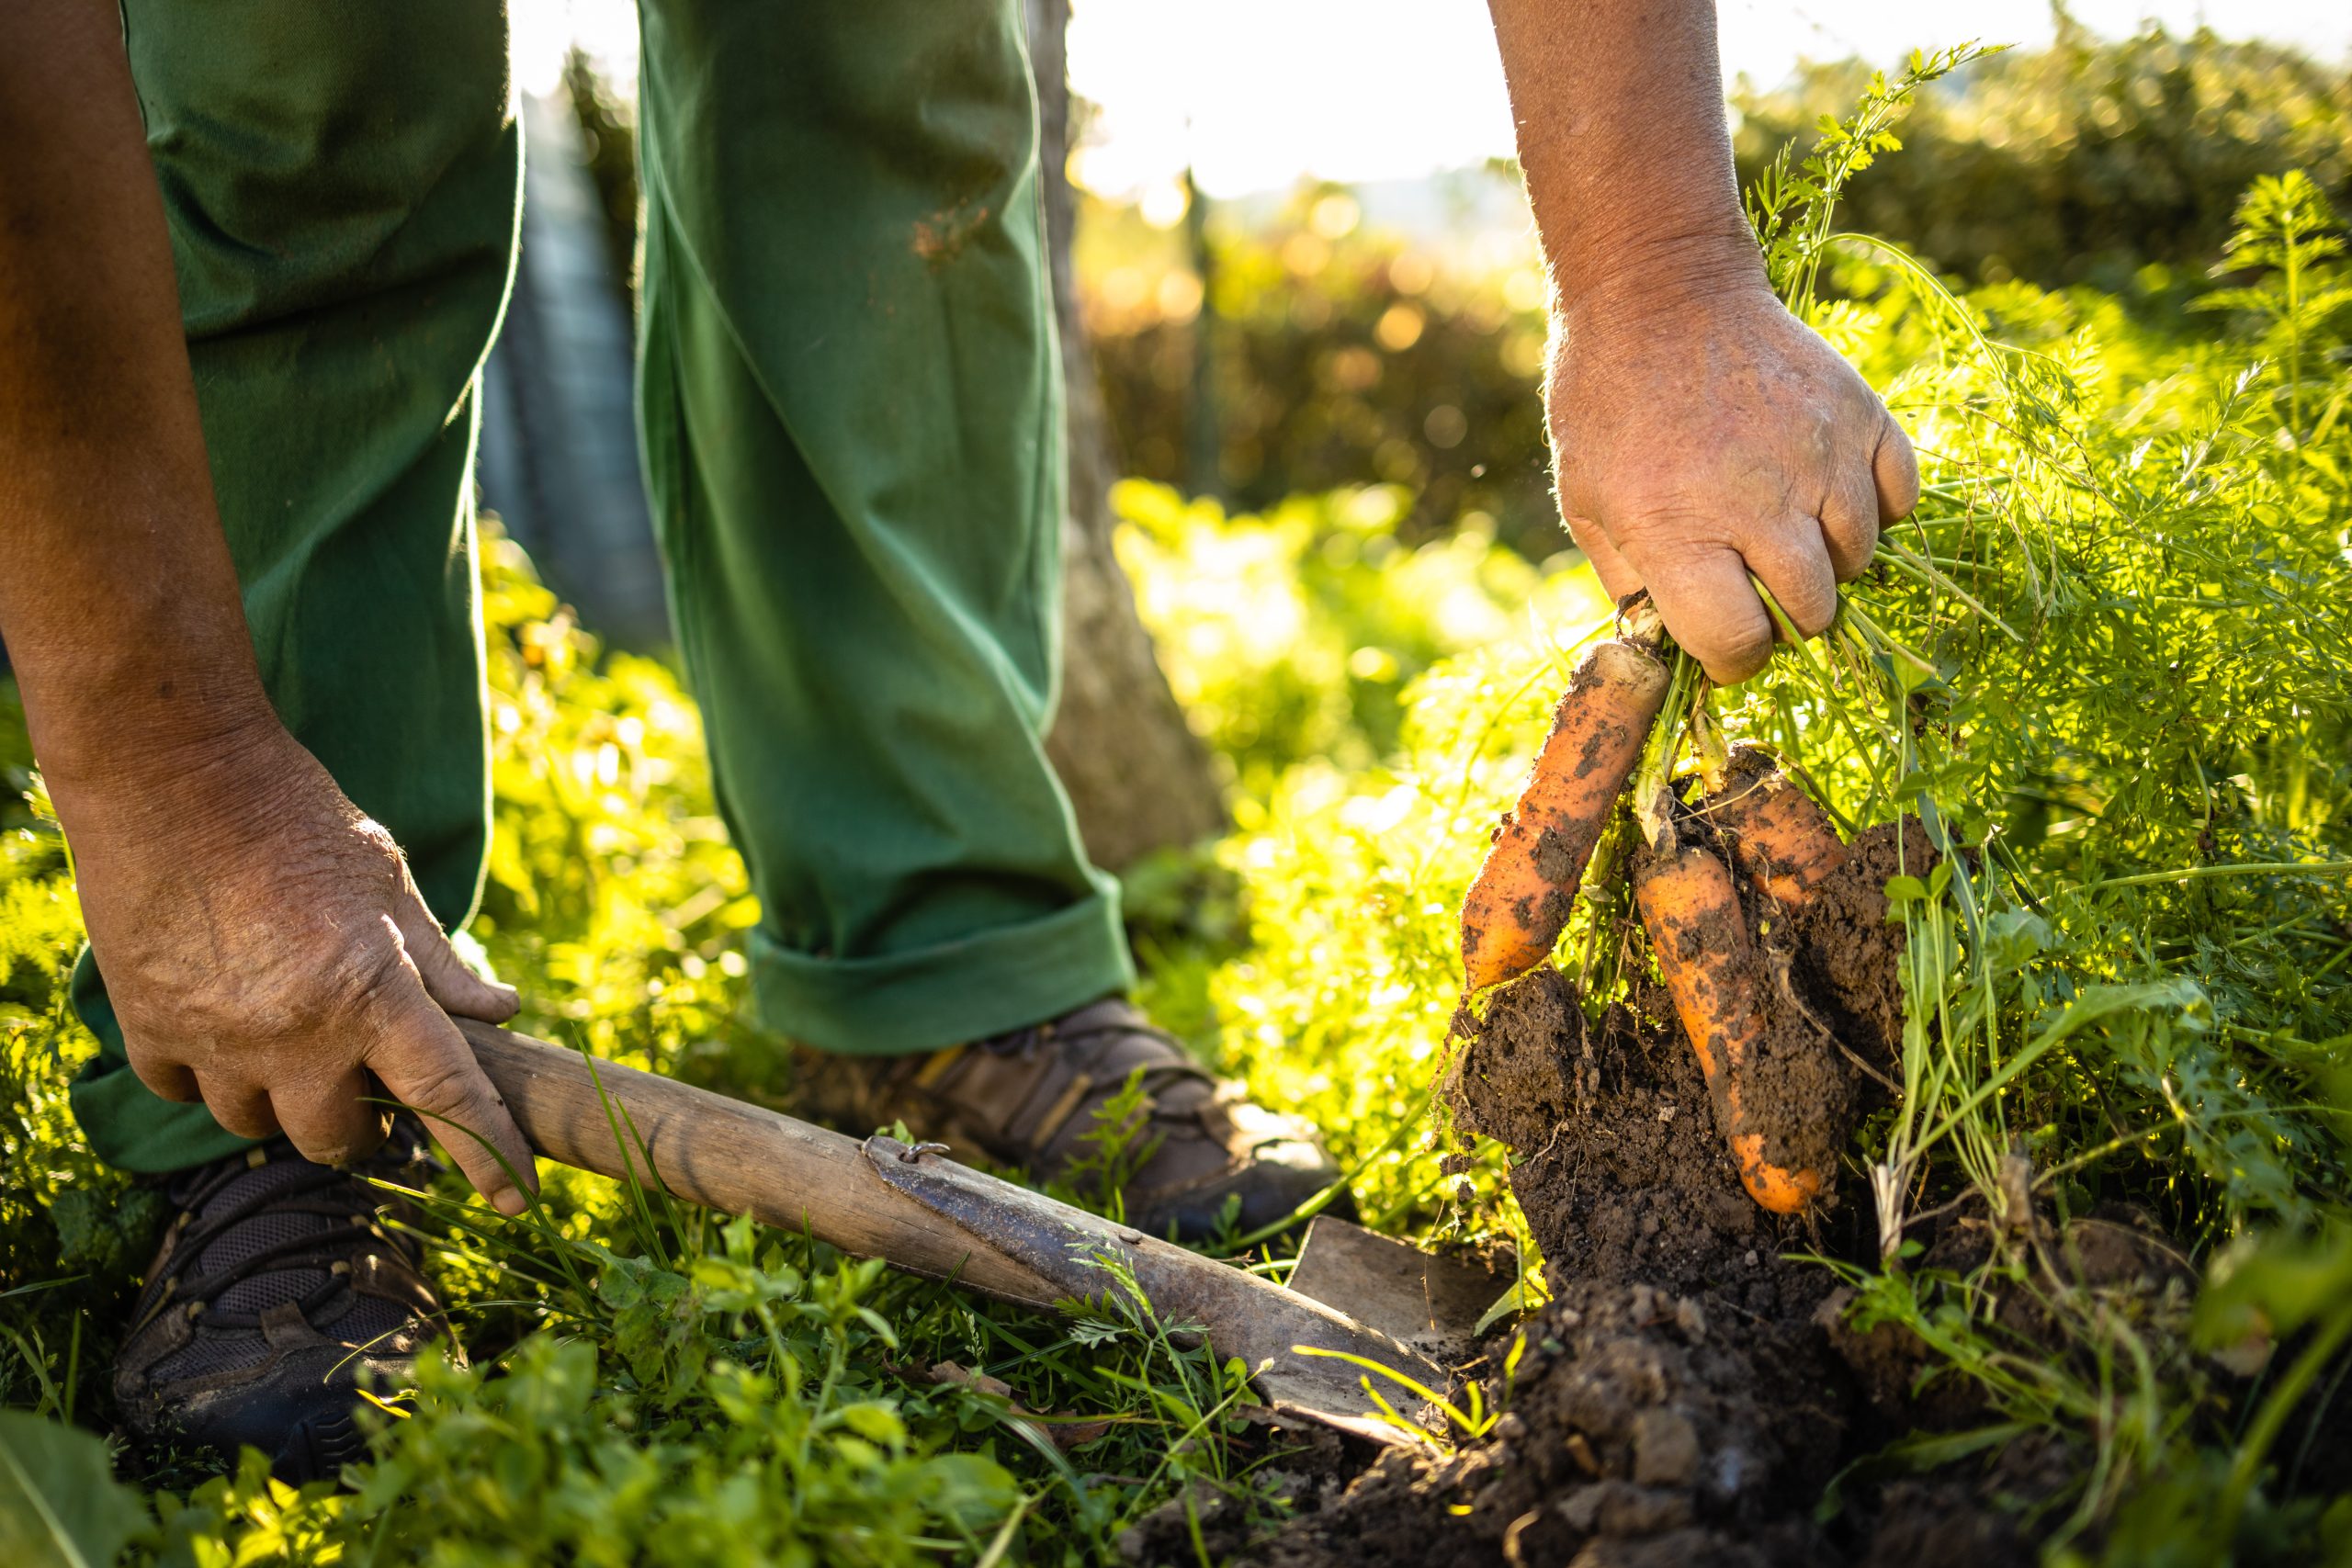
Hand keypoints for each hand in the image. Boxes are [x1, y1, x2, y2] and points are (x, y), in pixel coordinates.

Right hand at [66, 720, 536, 1211]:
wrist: (175, 775)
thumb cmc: (297, 819)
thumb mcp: (389, 883)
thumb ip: (443, 962)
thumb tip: (501, 1013)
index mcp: (373, 991)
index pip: (448, 1097)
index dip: (488, 1153)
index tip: (517, 1198)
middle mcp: (295, 1032)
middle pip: (341, 1139)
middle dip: (367, 1130)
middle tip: (377, 1098)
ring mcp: (217, 1038)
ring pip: (259, 1126)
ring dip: (288, 1103)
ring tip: (299, 1050)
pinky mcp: (150, 1026)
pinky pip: (186, 1093)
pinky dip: (213, 1077)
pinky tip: (229, 1033)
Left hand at [1546, 278, 1918, 683]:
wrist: (1659, 292)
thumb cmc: (1608, 403)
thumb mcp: (1587, 501)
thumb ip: (1631, 583)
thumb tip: (1669, 644)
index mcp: (1679, 532)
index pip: (1739, 643)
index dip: (1732, 659)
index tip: (1725, 645)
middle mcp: (1759, 502)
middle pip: (1813, 611)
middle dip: (1785, 617)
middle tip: (1758, 588)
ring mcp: (1820, 456)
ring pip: (1860, 558)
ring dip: (1828, 563)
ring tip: (1786, 532)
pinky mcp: (1861, 414)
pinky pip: (1900, 497)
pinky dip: (1874, 509)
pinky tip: (1829, 494)